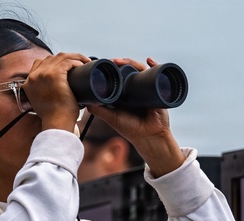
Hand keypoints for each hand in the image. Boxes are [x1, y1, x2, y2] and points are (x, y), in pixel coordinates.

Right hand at [23, 52, 90, 131]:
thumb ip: (45, 94)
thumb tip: (57, 90)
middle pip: (51, 58)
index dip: (54, 62)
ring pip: (61, 57)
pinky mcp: (54, 75)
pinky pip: (67, 61)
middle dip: (66, 58)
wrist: (56, 123)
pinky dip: (77, 61)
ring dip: (74, 57)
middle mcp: (34, 76)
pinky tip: (83, 64)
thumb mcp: (43, 103)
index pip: (40, 63)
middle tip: (78, 63)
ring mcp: (43, 74)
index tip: (66, 66)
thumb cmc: (54, 117)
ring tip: (84, 61)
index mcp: (29, 82)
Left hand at [85, 57, 185, 176]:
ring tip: (122, 62)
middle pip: (130, 69)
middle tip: (112, 61)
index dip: (112, 68)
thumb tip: (85, 99)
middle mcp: (136, 88)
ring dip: (132, 62)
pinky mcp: (158, 89)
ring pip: (141, 70)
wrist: (149, 136)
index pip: (119, 75)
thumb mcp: (111, 117)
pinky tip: (149, 60)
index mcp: (125, 92)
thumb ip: (98, 109)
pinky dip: (155, 65)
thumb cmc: (131, 129)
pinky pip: (158, 74)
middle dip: (122, 63)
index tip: (104, 64)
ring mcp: (147, 88)